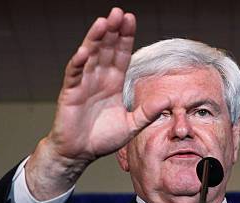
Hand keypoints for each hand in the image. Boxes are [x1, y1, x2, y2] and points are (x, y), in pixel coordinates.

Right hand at [26, 7, 165, 199]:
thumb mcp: (132, 125)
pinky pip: (74, 74)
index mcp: (113, 83)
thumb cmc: (103, 137)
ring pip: (90, 56)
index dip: (125, 37)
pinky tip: (85, 51)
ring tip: (103, 23)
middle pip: (106, 49)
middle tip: (119, 12)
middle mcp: (98, 78)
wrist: (81, 152)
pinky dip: (79, 63)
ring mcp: (83, 83)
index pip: (121, 55)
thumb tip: (169, 101)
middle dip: (113, 31)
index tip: (131, 19)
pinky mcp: (70, 93)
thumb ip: (148, 113)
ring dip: (96, 39)